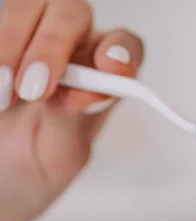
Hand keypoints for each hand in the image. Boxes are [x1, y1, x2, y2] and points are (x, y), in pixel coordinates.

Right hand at [0, 0, 143, 220]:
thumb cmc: (32, 170)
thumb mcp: (58, 156)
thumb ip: (71, 121)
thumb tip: (78, 92)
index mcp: (102, 77)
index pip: (124, 45)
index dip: (121, 49)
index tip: (109, 67)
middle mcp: (70, 51)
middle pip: (72, 13)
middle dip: (52, 46)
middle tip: (32, 91)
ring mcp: (28, 39)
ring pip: (27, 7)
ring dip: (11, 45)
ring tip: (3, 96)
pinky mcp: (0, 42)